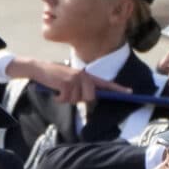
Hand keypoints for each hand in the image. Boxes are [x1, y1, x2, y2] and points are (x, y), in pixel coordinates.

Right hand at [9, 57, 130, 106]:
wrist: (39, 68)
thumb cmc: (54, 76)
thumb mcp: (70, 80)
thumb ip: (81, 87)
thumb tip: (88, 99)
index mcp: (87, 75)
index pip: (105, 83)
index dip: (117, 89)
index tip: (129, 92)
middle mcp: (84, 76)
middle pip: (90, 97)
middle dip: (78, 100)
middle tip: (67, 94)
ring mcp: (75, 79)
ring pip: (76, 99)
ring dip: (66, 99)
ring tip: (59, 91)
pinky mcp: (66, 83)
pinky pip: (65, 99)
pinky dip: (58, 99)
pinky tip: (54, 92)